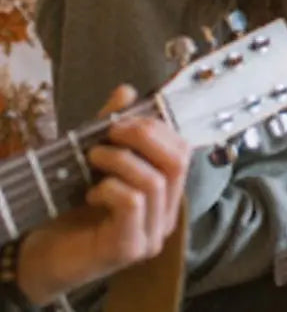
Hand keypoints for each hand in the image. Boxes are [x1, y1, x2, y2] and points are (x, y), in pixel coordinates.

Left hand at [17, 85, 189, 304]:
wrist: (44, 253)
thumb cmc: (74, 207)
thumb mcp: (96, 159)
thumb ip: (113, 129)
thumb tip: (127, 91)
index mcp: (166, 192)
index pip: (183, 150)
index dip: (157, 127)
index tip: (123, 119)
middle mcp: (166, 214)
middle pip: (178, 161)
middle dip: (144, 136)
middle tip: (111, 131)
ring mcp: (151, 235)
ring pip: (154, 181)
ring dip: (119, 160)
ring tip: (92, 158)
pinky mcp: (129, 248)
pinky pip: (132, 203)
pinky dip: (110, 187)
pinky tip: (92, 192)